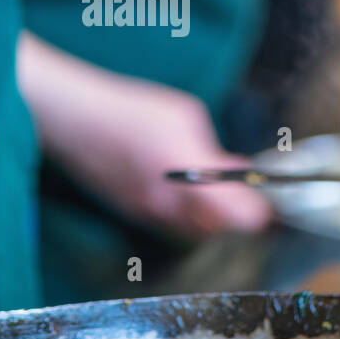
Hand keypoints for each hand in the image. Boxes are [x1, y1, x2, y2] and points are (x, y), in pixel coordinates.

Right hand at [18, 35, 271, 237]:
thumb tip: (234, 170)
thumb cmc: (130, 110)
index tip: (266, 209)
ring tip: (216, 189)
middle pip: (214, 228)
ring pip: (191, 227)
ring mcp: (146, 212)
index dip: (254, 216)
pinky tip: (184, 186)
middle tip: (246, 195)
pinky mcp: (131, 211)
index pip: (233, 214)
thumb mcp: (184, 115)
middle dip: (233, 215)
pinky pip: (168, 220)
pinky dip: (184, 209)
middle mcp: (166, 204)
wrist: (73, 120)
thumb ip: (212, 151)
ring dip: (209, 214)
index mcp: (185, 176)